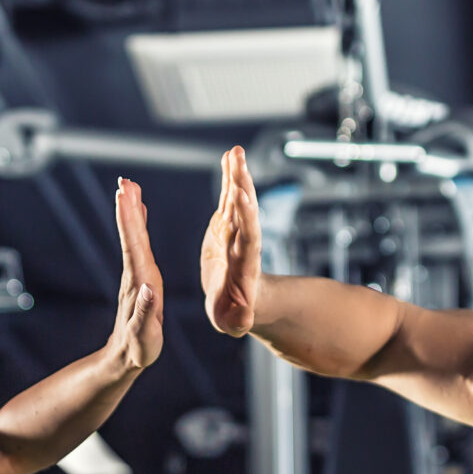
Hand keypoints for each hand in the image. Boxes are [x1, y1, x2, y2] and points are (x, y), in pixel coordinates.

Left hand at [104, 177, 163, 371]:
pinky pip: (138, 245)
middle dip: (128, 208)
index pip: (133, 246)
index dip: (130, 221)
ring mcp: (136, 275)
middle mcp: (136, 275)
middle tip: (125, 181)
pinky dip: (138, 226)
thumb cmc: (138, 349)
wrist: (125, 357)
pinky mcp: (139, 278)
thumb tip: (149, 290)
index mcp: (139, 283)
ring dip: (131, 212)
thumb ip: (146, 313)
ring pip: (133, 237)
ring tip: (130, 188)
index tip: (125, 196)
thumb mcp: (144, 336)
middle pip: (131, 236)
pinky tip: (139, 213)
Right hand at [200, 145, 262, 336]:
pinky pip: (228, 200)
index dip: (247, 218)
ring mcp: (234, 233)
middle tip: (239, 160)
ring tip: (235, 151)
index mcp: (243, 265)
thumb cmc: (236, 316)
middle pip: (244, 212)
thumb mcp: (237, 322)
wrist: (238, 303)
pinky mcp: (224, 228)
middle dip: (242, 186)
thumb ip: (239, 318)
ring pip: (237, 201)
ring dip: (237, 175)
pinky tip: (228, 158)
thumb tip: (244, 317)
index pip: (248, 238)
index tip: (243, 197)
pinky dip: (228, 179)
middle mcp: (241, 244)